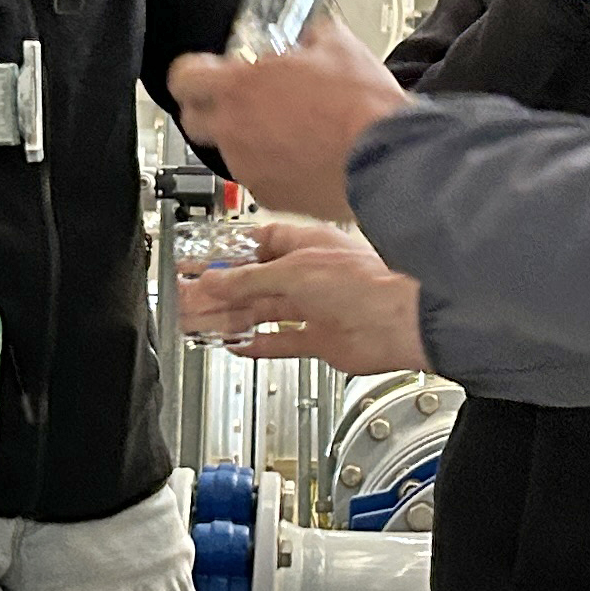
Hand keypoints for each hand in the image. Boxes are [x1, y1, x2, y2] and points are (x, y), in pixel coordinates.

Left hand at [168, 15, 408, 221]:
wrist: (390, 158)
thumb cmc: (363, 106)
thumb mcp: (338, 46)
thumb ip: (311, 35)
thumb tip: (313, 33)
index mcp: (240, 87)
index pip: (182, 77)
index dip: (191, 73)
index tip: (202, 73)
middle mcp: (234, 130)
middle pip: (193, 120)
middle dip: (210, 110)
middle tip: (238, 102)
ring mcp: (249, 167)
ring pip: (230, 151)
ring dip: (248, 140)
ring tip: (287, 131)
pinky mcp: (270, 197)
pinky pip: (258, 178)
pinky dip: (273, 169)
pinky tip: (303, 157)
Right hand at [183, 223, 427, 374]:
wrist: (398, 322)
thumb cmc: (362, 284)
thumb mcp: (293, 272)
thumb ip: (249, 280)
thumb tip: (215, 280)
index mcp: (307, 246)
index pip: (258, 246)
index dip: (227, 257)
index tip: (200, 265)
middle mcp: (311, 274)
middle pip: (256, 282)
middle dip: (222, 291)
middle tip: (191, 299)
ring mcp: (316, 307)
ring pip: (264, 312)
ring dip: (232, 318)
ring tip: (202, 324)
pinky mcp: (321, 338)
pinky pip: (282, 341)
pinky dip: (259, 344)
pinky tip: (238, 344)